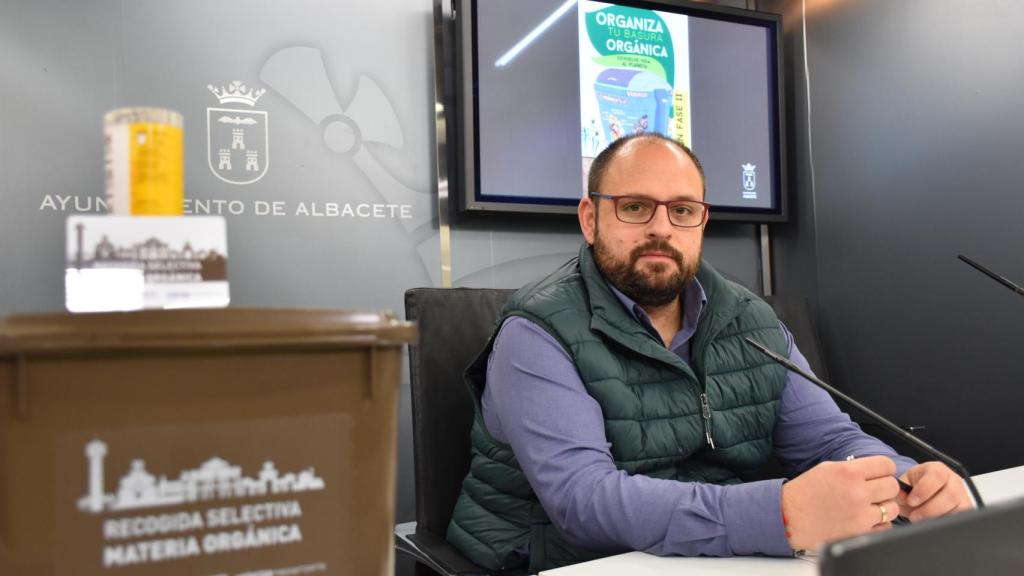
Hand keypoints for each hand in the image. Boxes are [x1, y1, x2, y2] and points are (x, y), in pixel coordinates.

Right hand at [781, 455, 900, 550]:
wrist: (789, 516)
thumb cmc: (805, 493)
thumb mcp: (827, 469)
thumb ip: (854, 468)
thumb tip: (876, 470)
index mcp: (848, 472)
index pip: (886, 465)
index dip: (884, 469)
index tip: (880, 473)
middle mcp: (857, 492)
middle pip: (893, 486)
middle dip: (884, 487)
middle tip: (873, 490)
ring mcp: (860, 514)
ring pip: (892, 508)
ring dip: (884, 506)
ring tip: (868, 506)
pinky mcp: (860, 532)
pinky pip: (885, 526)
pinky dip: (878, 523)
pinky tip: (863, 519)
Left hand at [896, 461, 972, 521]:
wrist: (921, 495)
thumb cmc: (913, 488)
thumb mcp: (903, 486)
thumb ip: (901, 491)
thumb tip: (901, 496)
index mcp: (936, 469)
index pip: (937, 475)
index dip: (924, 489)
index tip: (911, 501)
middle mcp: (953, 480)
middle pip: (951, 494)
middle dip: (931, 509)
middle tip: (915, 516)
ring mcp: (962, 494)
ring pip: (959, 508)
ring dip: (939, 517)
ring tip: (922, 521)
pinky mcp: (966, 508)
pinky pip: (962, 517)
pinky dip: (947, 523)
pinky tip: (934, 524)